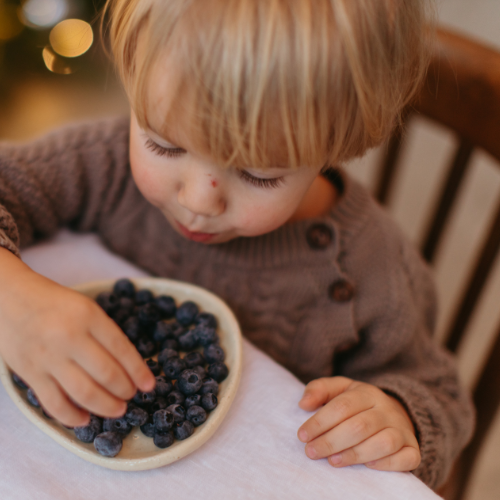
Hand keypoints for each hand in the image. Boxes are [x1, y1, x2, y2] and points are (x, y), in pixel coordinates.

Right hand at [0, 249, 155, 426]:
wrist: (10, 299)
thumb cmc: (56, 304)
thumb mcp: (87, 309)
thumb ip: (105, 334)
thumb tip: (129, 367)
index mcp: (88, 316)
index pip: (121, 349)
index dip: (139, 371)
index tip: (149, 385)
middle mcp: (69, 337)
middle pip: (106, 373)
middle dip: (125, 390)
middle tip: (131, 396)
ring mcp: (48, 357)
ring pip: (84, 393)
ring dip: (106, 406)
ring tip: (118, 410)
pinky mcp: (30, 373)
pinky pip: (54, 403)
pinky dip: (72, 416)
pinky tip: (86, 419)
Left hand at [297, 376, 419, 470]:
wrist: (395, 413)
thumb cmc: (357, 404)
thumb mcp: (339, 389)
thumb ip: (319, 390)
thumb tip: (303, 403)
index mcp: (366, 392)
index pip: (343, 406)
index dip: (320, 421)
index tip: (302, 435)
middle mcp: (386, 410)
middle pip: (359, 426)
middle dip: (331, 441)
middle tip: (311, 452)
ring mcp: (402, 430)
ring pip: (383, 443)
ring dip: (355, 454)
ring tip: (333, 461)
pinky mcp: (413, 449)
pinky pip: (406, 459)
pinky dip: (386, 464)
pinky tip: (366, 467)